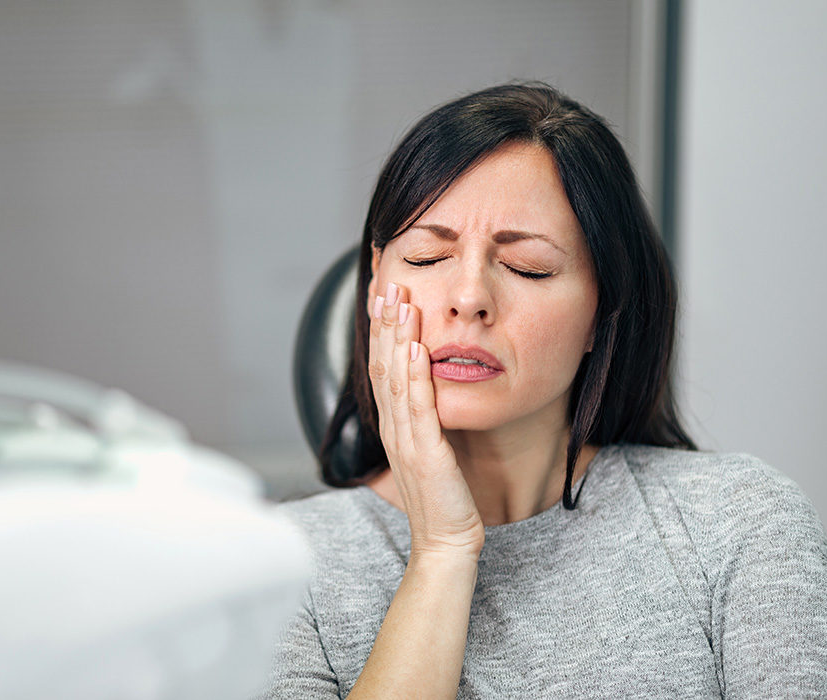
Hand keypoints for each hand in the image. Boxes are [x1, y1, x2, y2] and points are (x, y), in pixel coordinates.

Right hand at [369, 282, 485, 560]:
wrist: (445, 542)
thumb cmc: (443, 499)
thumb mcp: (430, 451)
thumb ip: (425, 420)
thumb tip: (430, 388)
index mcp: (394, 426)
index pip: (382, 368)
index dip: (380, 330)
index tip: (383, 295)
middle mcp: (394, 428)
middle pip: (382, 364)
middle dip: (383, 322)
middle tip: (385, 282)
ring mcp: (406, 440)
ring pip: (395, 378)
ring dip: (396, 336)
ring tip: (400, 300)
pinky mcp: (425, 453)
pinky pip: (417, 406)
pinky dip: (413, 374)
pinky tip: (414, 346)